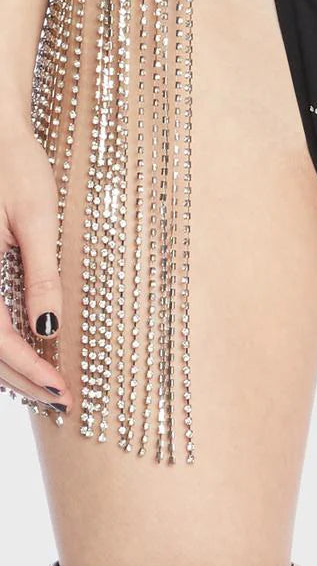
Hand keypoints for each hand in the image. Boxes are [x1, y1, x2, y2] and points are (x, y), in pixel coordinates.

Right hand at [0, 121, 70, 411]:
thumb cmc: (14, 164)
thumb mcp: (36, 217)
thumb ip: (40, 274)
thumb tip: (47, 327)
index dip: (29, 370)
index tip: (62, 391)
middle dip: (20, 380)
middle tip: (61, 401)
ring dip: (5, 368)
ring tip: (43, 387)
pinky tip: (22, 353)